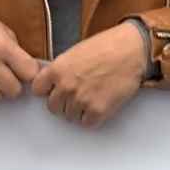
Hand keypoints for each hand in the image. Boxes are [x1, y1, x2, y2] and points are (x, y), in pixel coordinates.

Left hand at [30, 23, 146, 127]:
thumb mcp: (75, 52)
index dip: (47, 90)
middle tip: (77, 94)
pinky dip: (92, 117)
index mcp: (57, 69)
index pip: (38, 90)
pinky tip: (99, 103)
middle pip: (53, 107)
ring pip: (70, 116)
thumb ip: (60, 69)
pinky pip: (87, 123)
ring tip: (91, 96)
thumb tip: (53, 84)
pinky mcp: (98, 111)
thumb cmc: (107, 46)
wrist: (131, 50)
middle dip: (63, 102)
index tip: (54, 89)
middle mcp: (66, 86)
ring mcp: (81, 100)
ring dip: (78, 110)